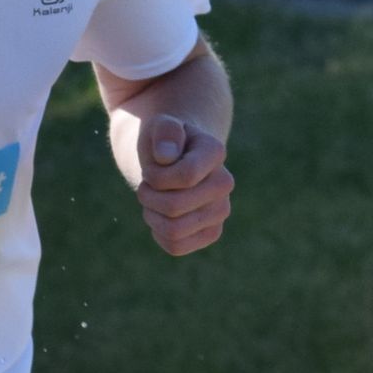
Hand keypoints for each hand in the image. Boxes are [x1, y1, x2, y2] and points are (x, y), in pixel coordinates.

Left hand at [115, 114, 233, 255]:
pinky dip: (159, 233)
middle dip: (148, 196)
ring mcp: (221, 211)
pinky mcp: (211, 233)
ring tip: (152, 200)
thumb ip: (165, 131)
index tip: (152, 165)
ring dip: (151, 215)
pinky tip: (161, 216)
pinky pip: (176, 246)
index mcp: (215, 152)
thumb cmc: (164, 141)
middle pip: (174, 207)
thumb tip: (165, 156)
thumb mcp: (160, 126)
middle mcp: (225, 183)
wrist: (174, 158)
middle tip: (147, 185)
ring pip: (174, 230)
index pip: (185, 176)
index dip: (155, 175)